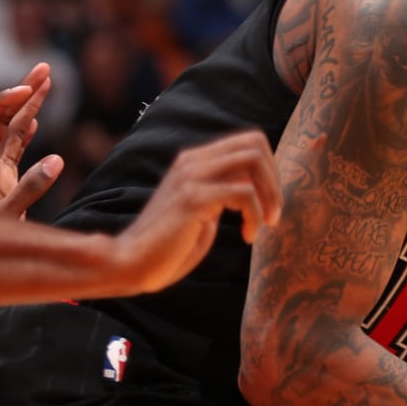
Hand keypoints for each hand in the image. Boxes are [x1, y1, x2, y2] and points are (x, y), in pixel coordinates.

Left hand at [0, 63, 62, 220]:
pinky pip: (17, 151)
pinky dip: (27, 132)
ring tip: (47, 80)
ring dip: (29, 107)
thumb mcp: (4, 220)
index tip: (26, 91)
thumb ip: (29, 191)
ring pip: (11, 131)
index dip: (3, 103)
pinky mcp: (5, 184)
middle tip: (44, 68)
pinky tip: (36, 118)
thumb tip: (57, 160)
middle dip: (21, 92)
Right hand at [113, 130, 282, 293]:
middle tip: (274, 213)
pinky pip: (243, 193)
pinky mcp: (193, 198)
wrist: (131, 264)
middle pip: (254, 143)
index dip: (269, 168)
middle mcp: (192, 161)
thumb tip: (253, 185)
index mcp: (194, 161)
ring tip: (266, 224)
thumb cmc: (168, 247)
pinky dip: (255, 214)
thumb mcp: (203, 211)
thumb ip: (224, 193)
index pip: (247, 141)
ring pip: (252, 160)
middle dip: (275, 178)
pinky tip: (247, 236)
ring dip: (270, 194)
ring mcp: (191, 176)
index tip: (269, 202)